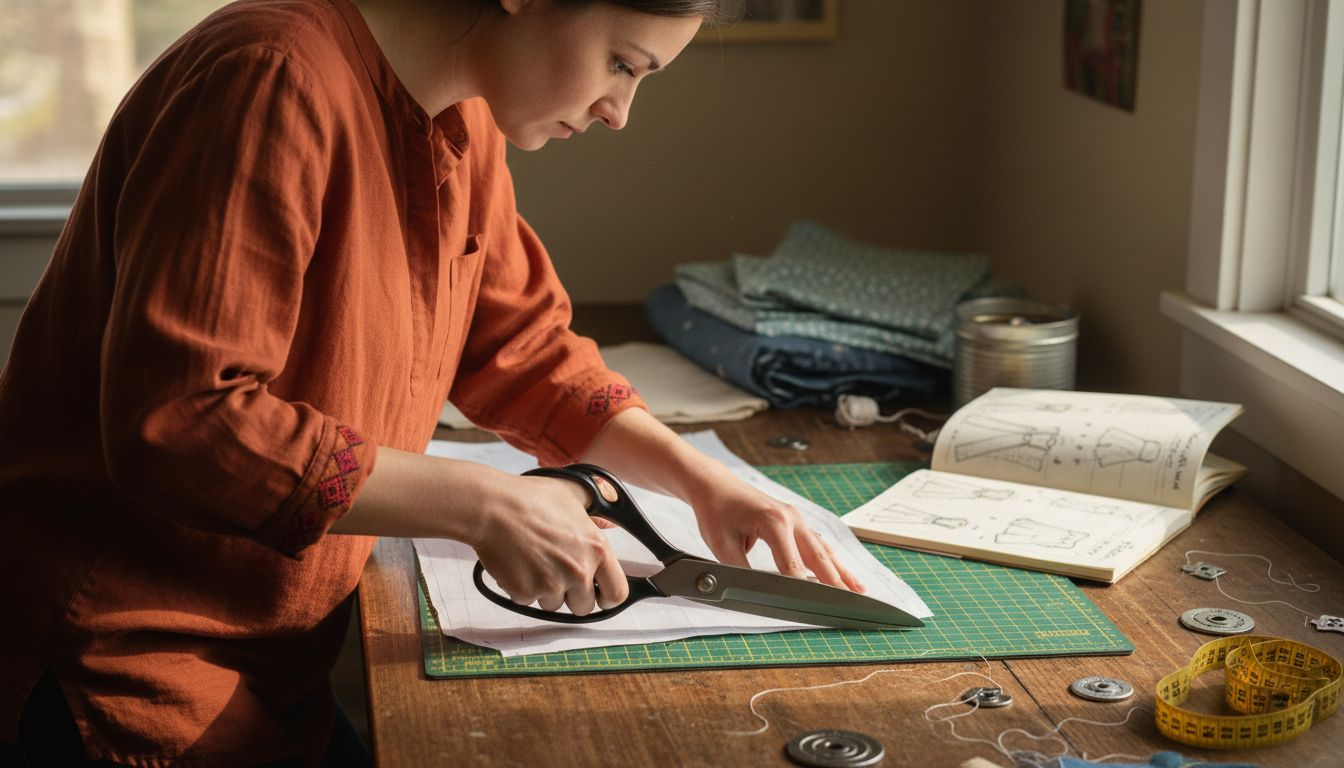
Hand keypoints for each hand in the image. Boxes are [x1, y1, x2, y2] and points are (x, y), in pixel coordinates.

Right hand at [472, 474, 629, 615]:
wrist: (493, 507)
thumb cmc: (531, 498)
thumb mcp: (574, 494)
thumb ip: (596, 512)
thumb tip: (609, 522)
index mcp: (596, 549)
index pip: (617, 593)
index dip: (609, 597)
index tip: (600, 595)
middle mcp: (578, 570)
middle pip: (584, 607)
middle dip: (572, 595)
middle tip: (557, 572)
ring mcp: (551, 584)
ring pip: (554, 605)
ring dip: (545, 591)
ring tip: (534, 561)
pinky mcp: (525, 592)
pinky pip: (528, 601)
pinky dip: (522, 588)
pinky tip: (518, 563)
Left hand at [687, 466, 864, 592]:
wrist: (715, 486)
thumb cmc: (716, 512)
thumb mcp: (721, 545)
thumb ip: (739, 570)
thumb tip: (751, 593)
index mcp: (774, 522)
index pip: (792, 566)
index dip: (802, 591)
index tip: (815, 609)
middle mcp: (791, 518)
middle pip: (818, 557)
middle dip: (835, 582)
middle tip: (851, 603)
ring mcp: (795, 518)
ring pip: (823, 550)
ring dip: (840, 570)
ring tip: (858, 589)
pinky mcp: (794, 521)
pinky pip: (817, 543)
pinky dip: (830, 559)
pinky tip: (842, 571)